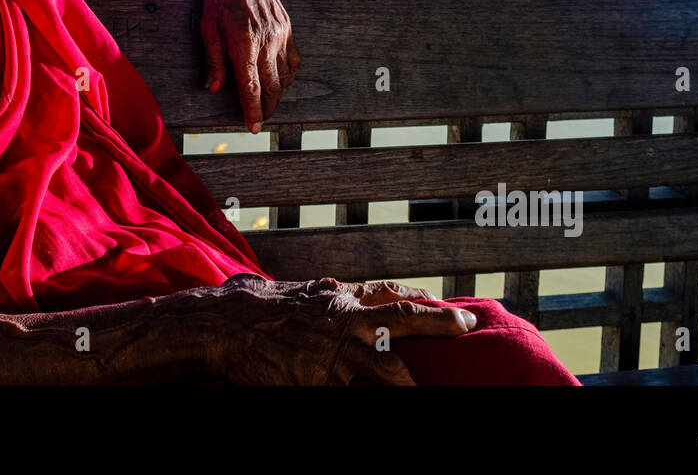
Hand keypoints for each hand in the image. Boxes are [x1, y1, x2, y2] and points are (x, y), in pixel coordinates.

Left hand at [198, 0, 300, 132]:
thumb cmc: (217, 1)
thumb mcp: (207, 31)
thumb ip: (213, 62)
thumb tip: (214, 89)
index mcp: (244, 42)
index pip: (251, 87)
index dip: (253, 111)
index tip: (253, 127)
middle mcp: (266, 39)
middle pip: (272, 86)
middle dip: (267, 108)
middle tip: (259, 119)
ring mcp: (280, 33)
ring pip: (285, 75)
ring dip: (278, 93)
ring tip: (268, 102)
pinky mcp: (287, 27)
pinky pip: (293, 59)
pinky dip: (288, 75)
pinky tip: (279, 81)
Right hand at [204, 274, 476, 384]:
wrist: (229, 324)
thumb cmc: (265, 307)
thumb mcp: (306, 294)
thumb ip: (335, 296)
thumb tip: (351, 294)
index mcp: (344, 300)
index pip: (395, 296)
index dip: (426, 302)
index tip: (453, 309)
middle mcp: (347, 322)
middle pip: (405, 321)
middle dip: (440, 324)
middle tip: (468, 325)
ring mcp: (336, 354)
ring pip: (388, 369)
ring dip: (411, 383)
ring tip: (423, 392)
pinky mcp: (320, 383)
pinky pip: (351, 398)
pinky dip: (366, 401)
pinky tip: (376, 403)